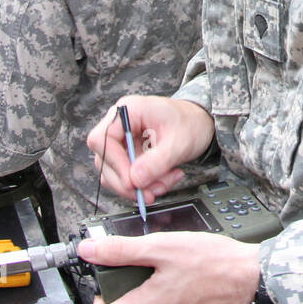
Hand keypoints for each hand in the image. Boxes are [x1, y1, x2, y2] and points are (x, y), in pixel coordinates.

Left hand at [77, 232, 260, 303]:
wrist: (257, 280)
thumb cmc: (215, 262)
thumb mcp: (163, 246)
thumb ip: (122, 250)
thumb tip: (90, 250)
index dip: (99, 302)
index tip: (108, 286)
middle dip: (134, 292)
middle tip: (148, 268)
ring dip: (159, 298)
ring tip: (175, 273)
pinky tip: (194, 285)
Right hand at [87, 96, 215, 204]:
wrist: (200, 123)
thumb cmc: (191, 122)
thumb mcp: (179, 142)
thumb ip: (157, 161)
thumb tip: (136, 180)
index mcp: (128, 111)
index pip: (102, 139)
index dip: (114, 163)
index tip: (132, 181)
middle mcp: (120, 125)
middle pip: (104, 160)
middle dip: (128, 182)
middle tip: (150, 193)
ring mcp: (123, 140)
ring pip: (115, 174)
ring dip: (139, 186)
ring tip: (165, 182)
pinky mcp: (129, 154)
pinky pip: (127, 177)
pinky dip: (145, 185)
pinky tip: (164, 179)